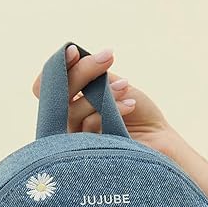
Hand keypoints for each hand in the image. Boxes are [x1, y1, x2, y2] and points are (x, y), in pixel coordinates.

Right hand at [32, 45, 182, 157]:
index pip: (46, 87)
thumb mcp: (115, 87)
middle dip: (82, 72)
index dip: (56, 68)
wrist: (161, 141)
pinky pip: (88, 127)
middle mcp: (67, 125)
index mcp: (70, 106)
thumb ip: (93, 78)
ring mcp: (75, 143)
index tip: (74, 51)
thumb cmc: (139, 115)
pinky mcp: (86, 155)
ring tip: (126, 88)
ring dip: (102, 93)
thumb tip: (75, 58)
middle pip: (56, 96)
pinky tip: (130, 105)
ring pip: (72, 112)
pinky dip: (109, 110)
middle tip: (108, 57)